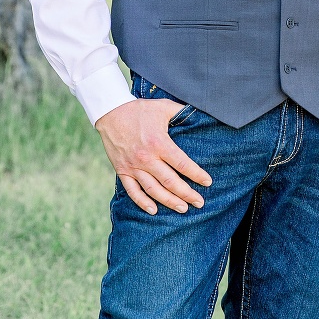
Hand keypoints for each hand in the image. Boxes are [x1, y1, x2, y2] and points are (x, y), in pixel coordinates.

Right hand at [96, 99, 211, 214]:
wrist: (110, 112)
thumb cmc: (140, 110)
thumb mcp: (163, 107)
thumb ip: (182, 112)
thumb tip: (201, 116)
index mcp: (159, 143)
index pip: (182, 164)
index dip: (197, 175)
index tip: (207, 182)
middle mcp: (146, 158)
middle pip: (170, 182)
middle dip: (187, 194)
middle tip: (199, 202)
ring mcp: (133, 166)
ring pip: (153, 190)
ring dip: (169, 201)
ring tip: (183, 208)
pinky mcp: (122, 170)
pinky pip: (132, 191)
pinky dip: (142, 202)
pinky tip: (153, 210)